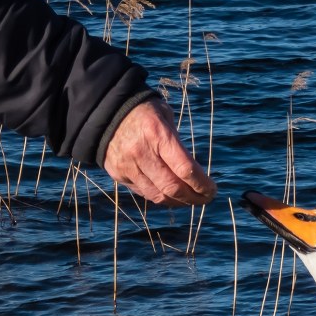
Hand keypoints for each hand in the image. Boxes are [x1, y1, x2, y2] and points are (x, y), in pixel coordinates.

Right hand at [102, 98, 216, 205]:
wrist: (104, 113)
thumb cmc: (144, 113)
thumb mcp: (165, 116)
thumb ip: (178, 144)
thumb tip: (195, 173)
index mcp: (157, 134)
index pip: (185, 169)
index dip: (202, 184)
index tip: (212, 190)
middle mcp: (141, 153)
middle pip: (172, 188)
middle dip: (194, 198)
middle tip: (205, 199)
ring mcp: (128, 166)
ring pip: (158, 196)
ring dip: (179, 202)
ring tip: (191, 200)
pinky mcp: (118, 175)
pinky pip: (144, 193)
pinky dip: (161, 197)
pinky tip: (172, 196)